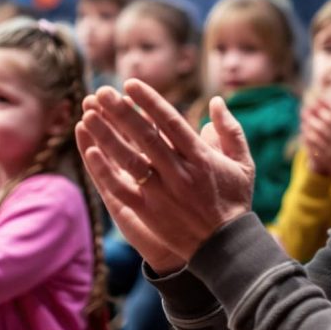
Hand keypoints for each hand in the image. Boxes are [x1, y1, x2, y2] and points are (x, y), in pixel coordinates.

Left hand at [76, 80, 254, 273]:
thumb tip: (215, 100)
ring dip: (107, 137)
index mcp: (201, 158)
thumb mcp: (242, 163)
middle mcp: (179, 174)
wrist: (225, 246)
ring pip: (129, 161)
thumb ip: (230, 130)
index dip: (150, 102)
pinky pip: (122, 189)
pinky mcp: (148, 212)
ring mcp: (162, 194)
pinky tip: (90, 152)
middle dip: (122, 113)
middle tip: (102, 91)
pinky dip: (105, 171)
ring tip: (88, 115)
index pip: (171, 123)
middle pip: (146, 138)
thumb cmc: (234, 200)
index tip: (130, 84)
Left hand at [301, 97, 330, 176]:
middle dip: (316, 113)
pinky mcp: (326, 159)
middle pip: (327, 123)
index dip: (329, 105)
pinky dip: (308, 138)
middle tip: (307, 107)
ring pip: (319, 134)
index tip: (320, 98)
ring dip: (310, 125)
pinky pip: (314, 146)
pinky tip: (303, 132)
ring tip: (303, 118)